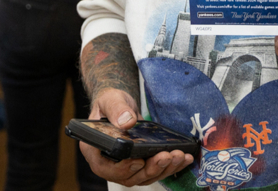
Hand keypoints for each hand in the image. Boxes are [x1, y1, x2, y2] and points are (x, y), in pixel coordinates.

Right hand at [80, 88, 194, 185]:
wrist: (121, 104)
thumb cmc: (110, 103)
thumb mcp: (111, 100)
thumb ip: (116, 109)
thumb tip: (127, 122)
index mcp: (94, 149)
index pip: (104, 167)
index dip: (122, 169)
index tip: (139, 161)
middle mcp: (108, 162)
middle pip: (127, 176)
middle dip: (149, 169)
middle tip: (166, 157)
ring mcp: (124, 166)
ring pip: (143, 177)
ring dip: (162, 169)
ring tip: (178, 156)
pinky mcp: (139, 164)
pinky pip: (153, 172)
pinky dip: (169, 167)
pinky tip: (183, 159)